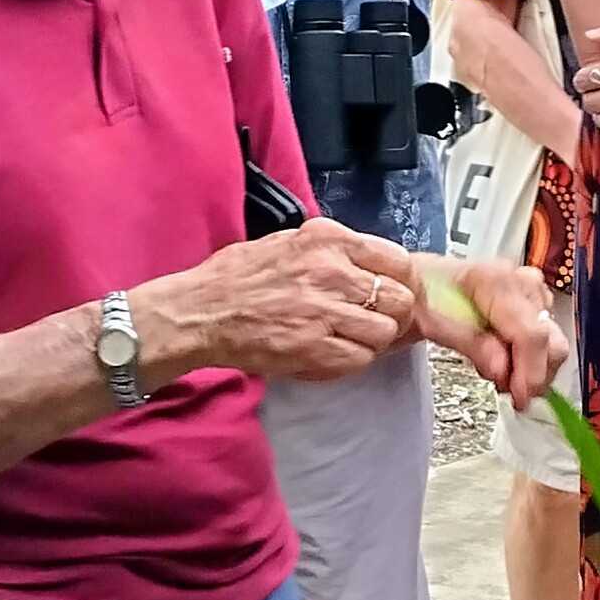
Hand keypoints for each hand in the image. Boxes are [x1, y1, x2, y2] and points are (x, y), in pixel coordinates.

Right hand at [134, 217, 415, 388]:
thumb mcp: (288, 241)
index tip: (391, 291)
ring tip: (349, 337)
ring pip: (386, 331)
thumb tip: (372, 264)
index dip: (400, 281)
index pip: (397, 260)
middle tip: (373, 319)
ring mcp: (324, 312)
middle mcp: (331, 271)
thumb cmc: (238, 277)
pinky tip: (331, 352)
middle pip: (399, 298)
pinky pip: (361, 358)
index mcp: (327, 240)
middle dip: (392, 312)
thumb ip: (333, 250)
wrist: (200, 312)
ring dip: (373, 339)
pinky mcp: (315, 348)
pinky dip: (353, 359)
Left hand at [406, 255, 564, 407]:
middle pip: (550, 340)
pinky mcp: (535, 306)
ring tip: (499, 374)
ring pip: (552, 343)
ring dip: (530, 369)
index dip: (530, 372)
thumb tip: (502, 371)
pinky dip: (528, 360)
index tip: (520, 398)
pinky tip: (504, 361)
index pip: (532, 333)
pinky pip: (546, 341)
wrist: (424, 286)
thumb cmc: (426, 299)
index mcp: (496, 281)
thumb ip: (473, 347)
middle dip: (533, 375)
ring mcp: (532, 293)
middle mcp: (522, 283)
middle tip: (507, 391)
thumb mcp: (437, 325)